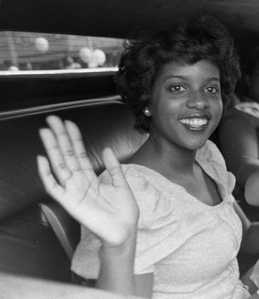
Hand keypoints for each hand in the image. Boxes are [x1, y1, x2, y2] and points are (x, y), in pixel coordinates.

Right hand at [37, 115, 138, 246]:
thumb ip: (113, 167)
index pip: (79, 154)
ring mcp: (73, 191)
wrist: (125, 230)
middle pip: (66, 156)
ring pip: (59, 166)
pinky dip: (46, 174)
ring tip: (45, 132)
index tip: (69, 124)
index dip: (74, 139)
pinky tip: (42, 159)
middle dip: (60, 137)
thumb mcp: (121, 184)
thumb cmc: (124, 211)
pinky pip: (53, 187)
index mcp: (91, 178)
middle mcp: (79, 182)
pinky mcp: (69, 202)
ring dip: (52, 149)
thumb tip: (106, 149)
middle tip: (52, 120)